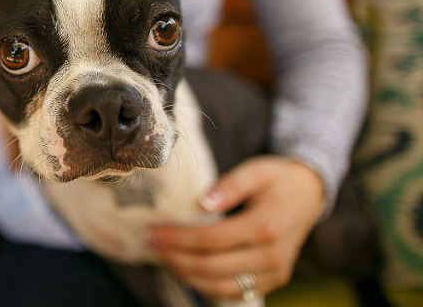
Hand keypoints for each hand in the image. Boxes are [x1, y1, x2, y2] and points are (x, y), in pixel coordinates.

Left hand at [148, 156, 324, 300]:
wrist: (310, 193)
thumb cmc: (277, 179)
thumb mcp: (255, 170)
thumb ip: (229, 184)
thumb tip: (202, 203)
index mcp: (266, 226)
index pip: (211, 239)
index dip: (178, 239)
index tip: (153, 232)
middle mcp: (272, 255)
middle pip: (212, 267)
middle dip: (175, 258)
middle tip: (151, 244)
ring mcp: (276, 271)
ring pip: (222, 287)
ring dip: (187, 275)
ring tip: (165, 257)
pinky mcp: (274, 279)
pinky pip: (236, 291)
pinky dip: (207, 286)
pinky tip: (187, 269)